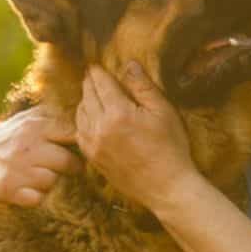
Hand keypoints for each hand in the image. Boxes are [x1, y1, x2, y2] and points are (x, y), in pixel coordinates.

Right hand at [0, 105, 82, 207]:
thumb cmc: (16, 138)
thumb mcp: (32, 119)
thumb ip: (58, 114)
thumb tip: (89, 108)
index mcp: (36, 125)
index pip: (73, 134)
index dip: (81, 144)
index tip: (80, 149)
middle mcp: (26, 145)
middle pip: (67, 162)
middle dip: (70, 168)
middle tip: (64, 167)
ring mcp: (16, 167)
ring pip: (53, 181)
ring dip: (51, 183)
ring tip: (42, 176)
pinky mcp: (8, 188)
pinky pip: (38, 199)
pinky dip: (37, 198)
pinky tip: (30, 190)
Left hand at [75, 63, 197, 210]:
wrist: (166, 187)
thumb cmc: (171, 148)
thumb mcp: (163, 111)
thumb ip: (143, 86)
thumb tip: (128, 64)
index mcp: (118, 113)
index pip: (101, 83)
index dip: (97, 71)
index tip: (95, 64)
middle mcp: (100, 128)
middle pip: (88, 96)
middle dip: (89, 83)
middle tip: (90, 74)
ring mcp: (94, 145)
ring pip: (80, 114)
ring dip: (83, 100)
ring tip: (90, 93)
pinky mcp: (93, 159)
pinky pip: (79, 133)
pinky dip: (81, 121)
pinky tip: (88, 118)